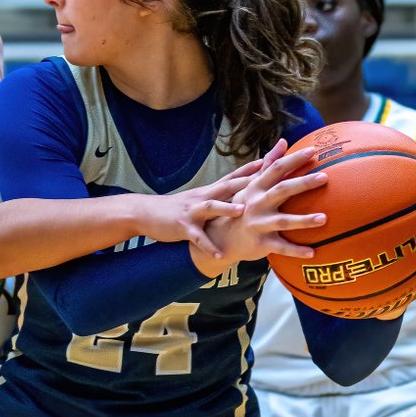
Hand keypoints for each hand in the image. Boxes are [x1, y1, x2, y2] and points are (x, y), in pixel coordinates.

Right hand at [137, 159, 261, 257]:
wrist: (146, 212)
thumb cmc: (177, 208)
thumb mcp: (199, 200)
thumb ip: (218, 197)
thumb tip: (239, 198)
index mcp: (209, 192)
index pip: (233, 177)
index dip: (250, 168)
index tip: (269, 160)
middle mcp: (203, 197)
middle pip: (227, 185)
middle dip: (246, 180)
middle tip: (266, 177)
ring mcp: (193, 211)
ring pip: (211, 207)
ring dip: (226, 209)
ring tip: (241, 211)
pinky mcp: (183, 227)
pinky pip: (197, 238)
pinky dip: (208, 247)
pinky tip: (219, 256)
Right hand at [193, 141, 328, 272]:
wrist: (220, 237)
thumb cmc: (241, 207)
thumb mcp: (251, 185)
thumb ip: (269, 164)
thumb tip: (283, 142)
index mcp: (257, 187)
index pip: (277, 168)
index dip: (294, 159)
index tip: (313, 151)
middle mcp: (257, 203)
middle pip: (282, 190)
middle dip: (303, 183)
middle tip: (324, 177)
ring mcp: (259, 224)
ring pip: (283, 221)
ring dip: (303, 220)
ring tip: (324, 218)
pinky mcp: (260, 243)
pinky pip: (281, 247)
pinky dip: (296, 251)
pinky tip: (313, 252)